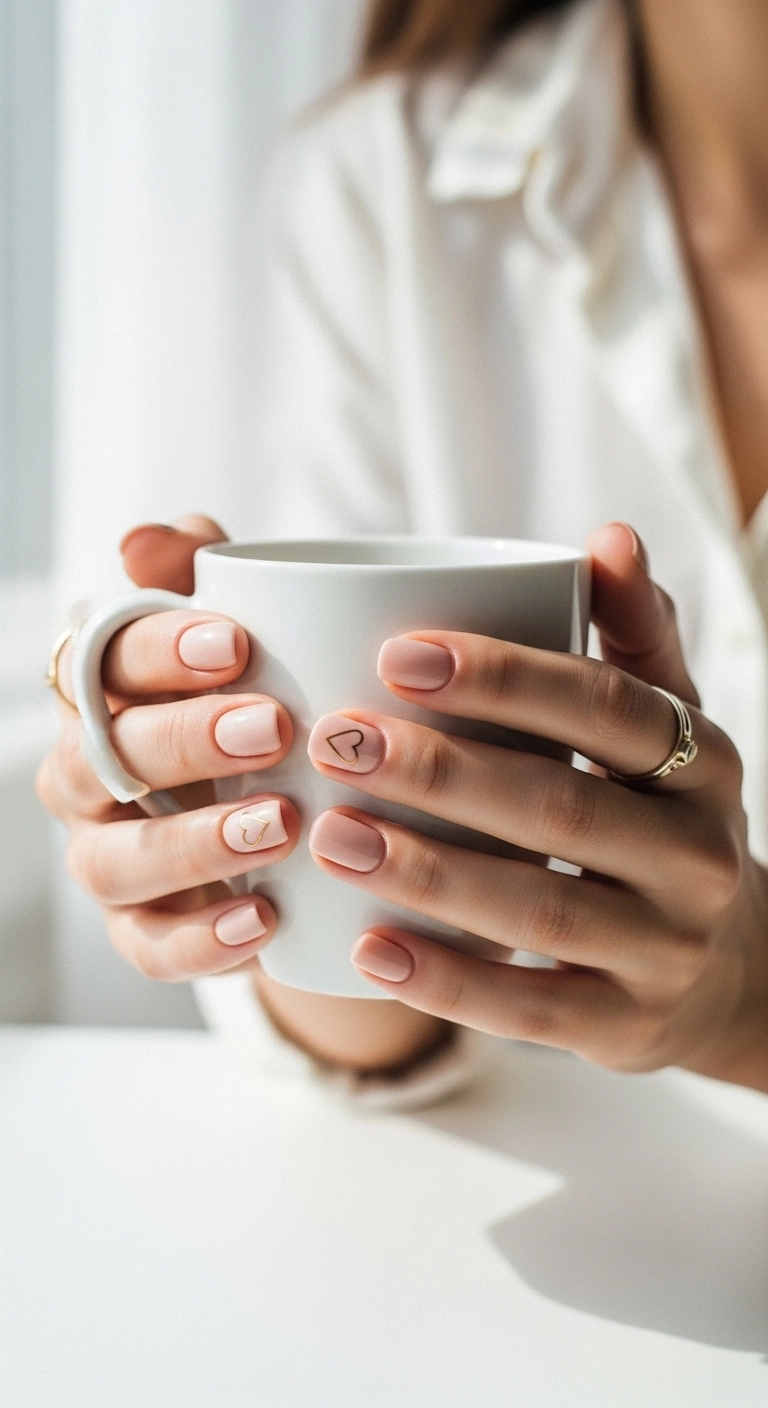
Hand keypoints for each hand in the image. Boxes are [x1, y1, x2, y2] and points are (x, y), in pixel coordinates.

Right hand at [37, 517, 298, 979]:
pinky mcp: (140, 930)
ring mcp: (105, 858)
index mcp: (101, 692)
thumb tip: (147, 540)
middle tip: (273, 727)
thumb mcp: (243, 625)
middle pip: (105, 757)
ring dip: (195, 843)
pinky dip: (203, 941)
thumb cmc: (254, 696)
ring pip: (119, 859)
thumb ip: (201, 573)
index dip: (160, 651)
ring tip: (280, 824)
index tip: (238, 643)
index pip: (102, 661)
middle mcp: (83, 775)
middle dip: (187, 739)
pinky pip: (151, 947)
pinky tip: (266, 920)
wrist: (281, 808)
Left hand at [307, 523, 767, 1091]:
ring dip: (428, 871)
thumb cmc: (659, 820)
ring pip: (539, 910)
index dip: (504, 677)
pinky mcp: (626, 1027)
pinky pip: (532, 1009)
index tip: (396, 652)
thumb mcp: (668, 729)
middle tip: (336, 736)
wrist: (724, 974)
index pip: (607, 706)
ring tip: (331, 834)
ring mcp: (667, 949)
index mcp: (701, 761)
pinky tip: (368, 948)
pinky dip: (448, 980)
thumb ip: (633, 638)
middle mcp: (698, 855)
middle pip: (561, 804)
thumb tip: (608, 536)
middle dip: (440, 769)